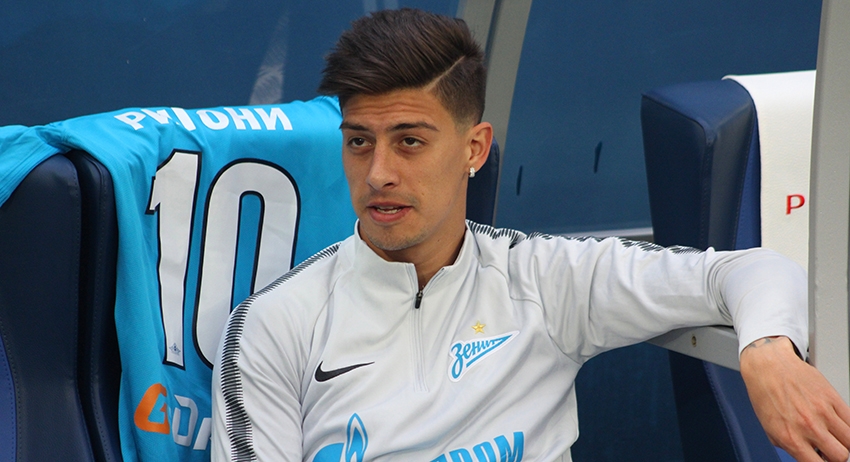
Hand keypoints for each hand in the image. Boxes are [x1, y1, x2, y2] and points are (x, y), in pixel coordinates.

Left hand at [740, 336, 849, 461]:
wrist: (767, 366)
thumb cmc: (764, 394)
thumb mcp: (770, 428)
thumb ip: (790, 446)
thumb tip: (809, 457)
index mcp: (790, 437)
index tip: (822, 460)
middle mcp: (808, 426)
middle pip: (840, 455)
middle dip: (835, 455)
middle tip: (829, 448)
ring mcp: (822, 412)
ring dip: (843, 441)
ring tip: (834, 436)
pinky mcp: (832, 397)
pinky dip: (847, 426)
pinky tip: (838, 424)